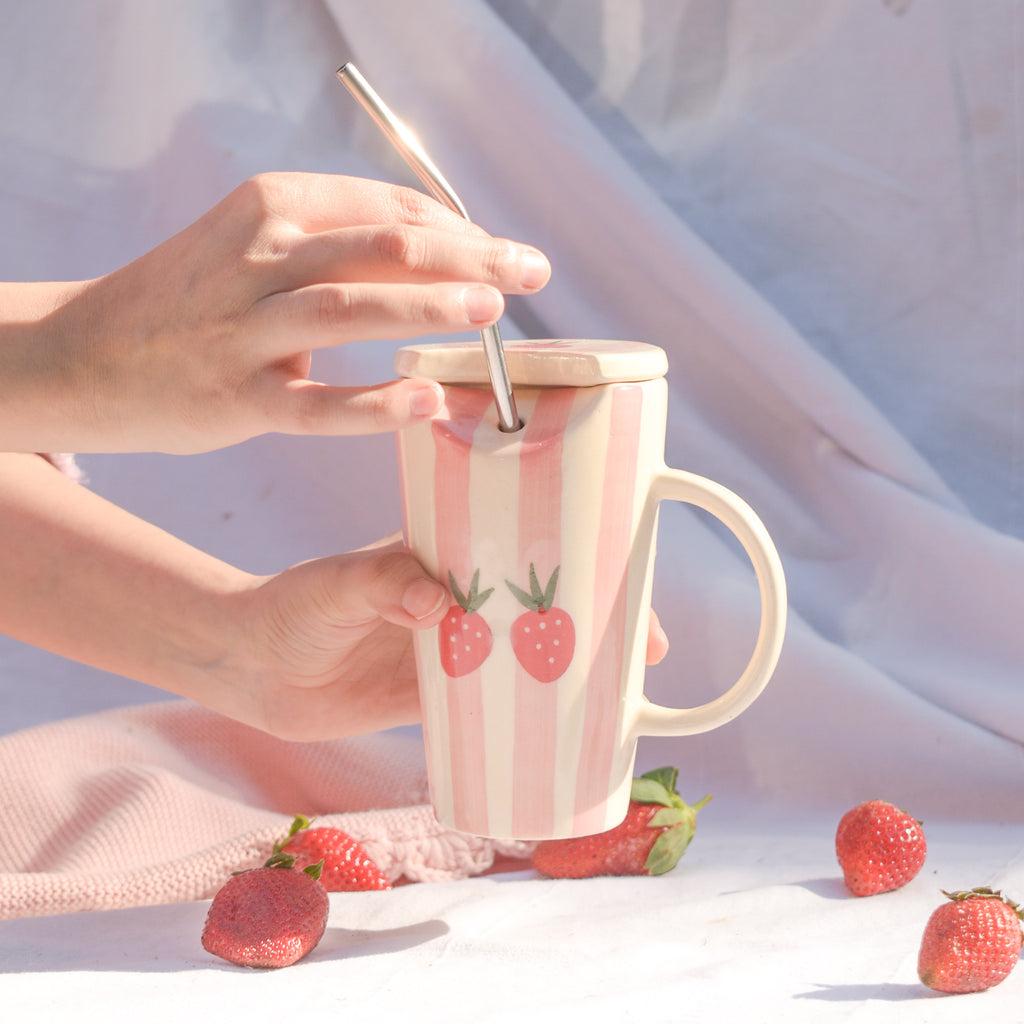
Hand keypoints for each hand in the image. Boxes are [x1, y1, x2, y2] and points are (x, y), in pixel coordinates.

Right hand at [3, 173, 550, 453]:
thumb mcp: (258, 246)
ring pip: (350, 308)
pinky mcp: (236, 398)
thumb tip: (447, 256)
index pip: (387, 209)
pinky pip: (315, 406)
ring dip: (428, 306)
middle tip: (530, 272)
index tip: (506, 254)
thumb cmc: (196, 299)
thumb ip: (342, 246)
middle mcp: (260, 257)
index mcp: (273, 206)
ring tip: (492, 311)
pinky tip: (425, 405)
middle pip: (382, 246)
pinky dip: (373, 405)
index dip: (460, 230)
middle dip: (468, 255)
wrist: (89, 354)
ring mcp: (244, 329)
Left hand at [215, 538, 670, 742]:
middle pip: (548, 603)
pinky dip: (535, 714)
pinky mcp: (440, 695)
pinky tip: (567, 734)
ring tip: (625, 695)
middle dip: (602, 620)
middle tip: (650, 651)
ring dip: (576, 670)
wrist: (255, 667)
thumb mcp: (337, 587)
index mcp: (448, 554)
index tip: (630, 577)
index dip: (584, 558)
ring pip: (532, 655)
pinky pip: (500, 704)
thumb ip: (382, 585)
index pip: (529, 545)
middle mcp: (463, 597)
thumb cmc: (293, 608)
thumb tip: (437, 603)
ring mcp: (456, 647)